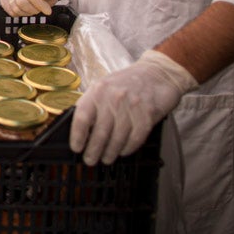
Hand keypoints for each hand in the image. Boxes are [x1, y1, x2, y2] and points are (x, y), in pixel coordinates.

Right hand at [0, 0, 61, 15]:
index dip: (39, 4)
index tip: (48, 11)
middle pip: (20, 1)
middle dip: (33, 9)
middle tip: (40, 9)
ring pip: (14, 8)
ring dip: (27, 13)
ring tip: (33, 8)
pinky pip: (10, 11)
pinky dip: (20, 14)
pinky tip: (26, 9)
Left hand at [70, 50, 198, 165]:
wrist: (157, 73)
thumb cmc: (127, 82)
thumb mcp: (104, 86)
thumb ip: (93, 103)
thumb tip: (80, 130)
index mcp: (98, 90)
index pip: (82, 117)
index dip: (78, 136)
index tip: (76, 148)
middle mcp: (113, 98)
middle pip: (100, 132)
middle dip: (93, 150)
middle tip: (90, 161)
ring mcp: (131, 106)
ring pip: (117, 138)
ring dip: (110, 152)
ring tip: (106, 159)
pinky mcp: (148, 114)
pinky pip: (135, 138)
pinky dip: (128, 148)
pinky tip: (123, 152)